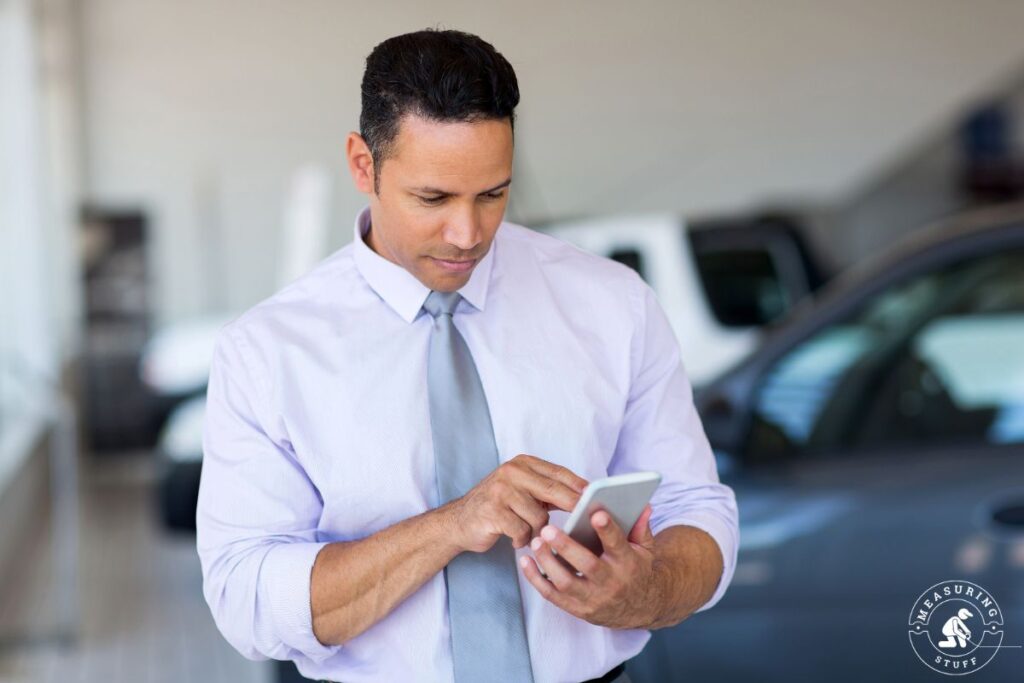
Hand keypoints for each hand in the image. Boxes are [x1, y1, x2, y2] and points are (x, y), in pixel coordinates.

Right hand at [445, 454, 587, 552]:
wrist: (458, 522)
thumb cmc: (497, 508)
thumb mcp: (522, 491)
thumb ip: (548, 490)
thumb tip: (584, 497)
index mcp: (522, 464)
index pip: (559, 473)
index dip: (580, 486)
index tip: (598, 498)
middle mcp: (511, 473)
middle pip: (553, 491)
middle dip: (573, 507)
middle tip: (586, 520)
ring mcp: (501, 491)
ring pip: (539, 517)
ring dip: (536, 531)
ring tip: (526, 533)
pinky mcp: (493, 512)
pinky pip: (523, 531)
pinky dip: (522, 540)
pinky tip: (514, 539)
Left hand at [520, 504, 659, 628]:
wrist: (639, 608)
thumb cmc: (637, 570)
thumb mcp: (645, 549)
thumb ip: (640, 527)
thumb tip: (642, 504)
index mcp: (628, 564)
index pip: (618, 545)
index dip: (607, 530)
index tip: (596, 513)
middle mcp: (611, 583)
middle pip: (587, 566)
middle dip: (566, 547)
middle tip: (548, 529)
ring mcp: (592, 598)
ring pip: (566, 583)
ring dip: (548, 562)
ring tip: (536, 542)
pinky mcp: (577, 609)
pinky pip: (552, 595)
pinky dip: (536, 579)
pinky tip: (526, 561)